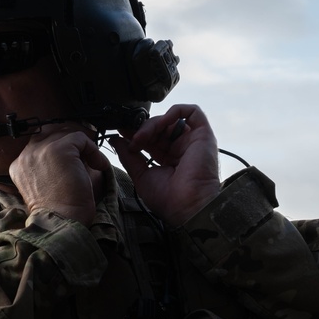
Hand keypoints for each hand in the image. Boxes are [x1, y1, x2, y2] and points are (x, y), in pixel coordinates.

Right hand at [9, 126, 110, 225]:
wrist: (60, 223)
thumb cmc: (58, 213)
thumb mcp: (46, 186)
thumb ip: (50, 167)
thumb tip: (75, 152)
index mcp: (18, 165)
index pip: (38, 142)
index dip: (60, 145)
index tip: (76, 156)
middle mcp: (25, 155)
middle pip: (50, 132)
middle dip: (71, 140)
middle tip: (87, 153)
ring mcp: (40, 150)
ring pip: (66, 133)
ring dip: (83, 146)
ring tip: (94, 163)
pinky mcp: (58, 149)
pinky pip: (80, 138)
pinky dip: (93, 150)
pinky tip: (99, 165)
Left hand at [110, 104, 219, 226]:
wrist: (188, 207)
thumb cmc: (168, 199)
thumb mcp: (141, 176)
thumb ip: (129, 157)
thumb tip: (116, 140)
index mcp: (168, 159)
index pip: (150, 139)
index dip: (135, 133)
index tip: (120, 131)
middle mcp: (180, 148)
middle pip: (159, 127)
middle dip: (141, 128)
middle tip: (128, 136)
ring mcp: (191, 141)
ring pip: (170, 119)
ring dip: (152, 124)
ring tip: (141, 138)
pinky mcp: (203, 135)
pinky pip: (192, 112)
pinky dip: (174, 111)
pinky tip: (161, 123)